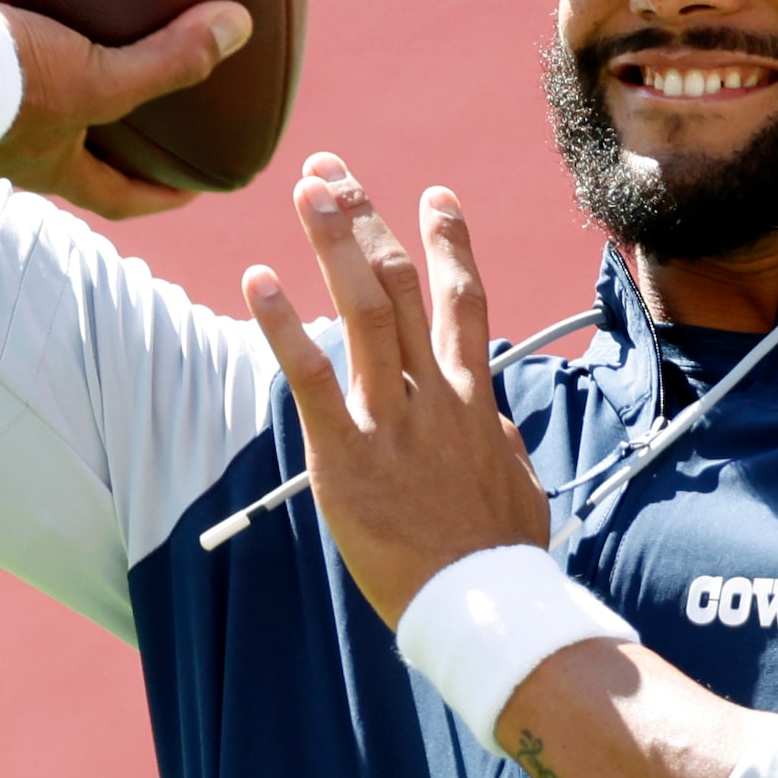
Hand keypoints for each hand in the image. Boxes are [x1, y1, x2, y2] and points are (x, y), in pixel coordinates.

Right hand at [0, 0, 249, 217]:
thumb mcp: (94, 77)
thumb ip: (165, 62)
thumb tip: (238, 28)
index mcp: (47, 165)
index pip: (118, 198)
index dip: (160, 196)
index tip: (193, 189)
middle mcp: (2, 150)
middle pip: (63, 148)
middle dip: (98, 131)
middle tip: (136, 104)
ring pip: (12, 96)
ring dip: (41, 68)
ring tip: (72, 25)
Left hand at [241, 153, 549, 624]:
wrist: (486, 605)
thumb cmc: (502, 556)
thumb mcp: (519, 487)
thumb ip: (502, 445)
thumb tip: (497, 424)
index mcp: (473, 401)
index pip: (463, 303)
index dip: (450, 244)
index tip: (434, 196)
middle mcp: (435, 395)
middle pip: (402, 287)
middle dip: (367, 223)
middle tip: (334, 171)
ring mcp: (393, 420)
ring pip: (364, 311)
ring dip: (335, 243)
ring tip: (308, 188)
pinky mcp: (348, 455)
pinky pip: (312, 377)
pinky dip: (284, 325)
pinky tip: (257, 280)